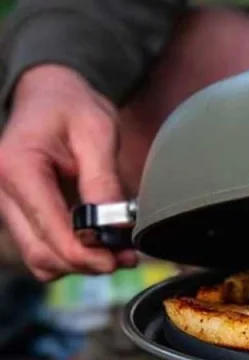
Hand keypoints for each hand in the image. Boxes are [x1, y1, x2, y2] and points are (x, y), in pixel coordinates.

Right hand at [0, 65, 137, 280]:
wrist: (52, 95)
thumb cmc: (73, 107)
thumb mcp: (97, 132)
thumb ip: (104, 180)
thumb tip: (115, 226)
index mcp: (18, 167)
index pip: (50, 230)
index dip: (86, 254)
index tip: (118, 259)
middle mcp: (4, 191)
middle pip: (42, 253)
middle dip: (86, 263)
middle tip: (125, 257)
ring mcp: (9, 205)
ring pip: (40, 259)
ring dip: (79, 265)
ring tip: (117, 253)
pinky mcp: (21, 215)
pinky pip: (42, 250)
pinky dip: (71, 256)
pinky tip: (99, 245)